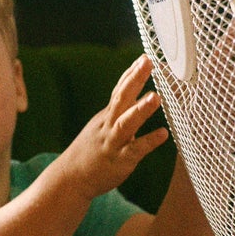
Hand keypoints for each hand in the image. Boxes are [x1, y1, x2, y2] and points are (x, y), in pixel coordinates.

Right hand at [55, 55, 167, 201]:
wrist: (71, 178)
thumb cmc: (91, 151)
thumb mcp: (105, 126)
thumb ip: (122, 110)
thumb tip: (140, 94)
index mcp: (107, 116)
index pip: (119, 90)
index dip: (131, 73)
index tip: (144, 57)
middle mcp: (109, 125)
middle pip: (121, 98)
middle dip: (134, 79)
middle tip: (147, 62)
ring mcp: (113, 142)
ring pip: (126, 123)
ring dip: (140, 109)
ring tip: (156, 97)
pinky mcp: (119, 160)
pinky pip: (135, 150)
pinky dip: (149, 141)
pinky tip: (163, 134)